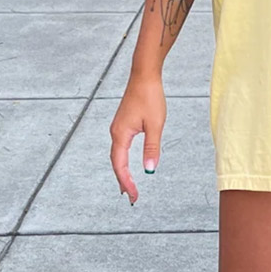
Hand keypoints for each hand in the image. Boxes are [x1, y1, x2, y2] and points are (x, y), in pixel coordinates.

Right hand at [110, 73, 166, 203]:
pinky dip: (123, 159)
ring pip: (117, 155)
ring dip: (122, 171)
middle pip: (116, 163)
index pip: (120, 166)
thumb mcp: (155, 125)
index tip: (134, 196)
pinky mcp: (123, 122)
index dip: (126, 182)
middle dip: (122, 181)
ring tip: (128, 186)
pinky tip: (127, 163)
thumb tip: (150, 170)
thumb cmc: (150, 97)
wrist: (144, 75)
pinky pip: (120, 146)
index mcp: (120, 135)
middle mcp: (115, 132)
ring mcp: (118, 127)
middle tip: (132, 196)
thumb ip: (151, 148)